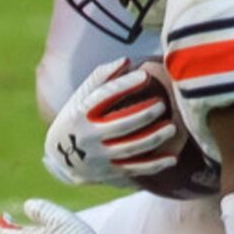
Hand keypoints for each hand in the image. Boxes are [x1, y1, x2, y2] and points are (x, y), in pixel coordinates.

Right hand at [44, 58, 181, 186]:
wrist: (61, 159)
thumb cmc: (77, 117)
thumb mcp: (81, 96)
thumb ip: (102, 77)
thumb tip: (127, 60)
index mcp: (81, 113)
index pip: (103, 97)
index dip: (124, 85)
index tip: (145, 75)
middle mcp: (89, 137)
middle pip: (120, 125)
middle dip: (143, 115)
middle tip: (162, 104)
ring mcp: (100, 157)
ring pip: (130, 149)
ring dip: (153, 139)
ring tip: (172, 128)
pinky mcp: (111, 173)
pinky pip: (135, 170)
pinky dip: (154, 166)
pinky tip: (172, 159)